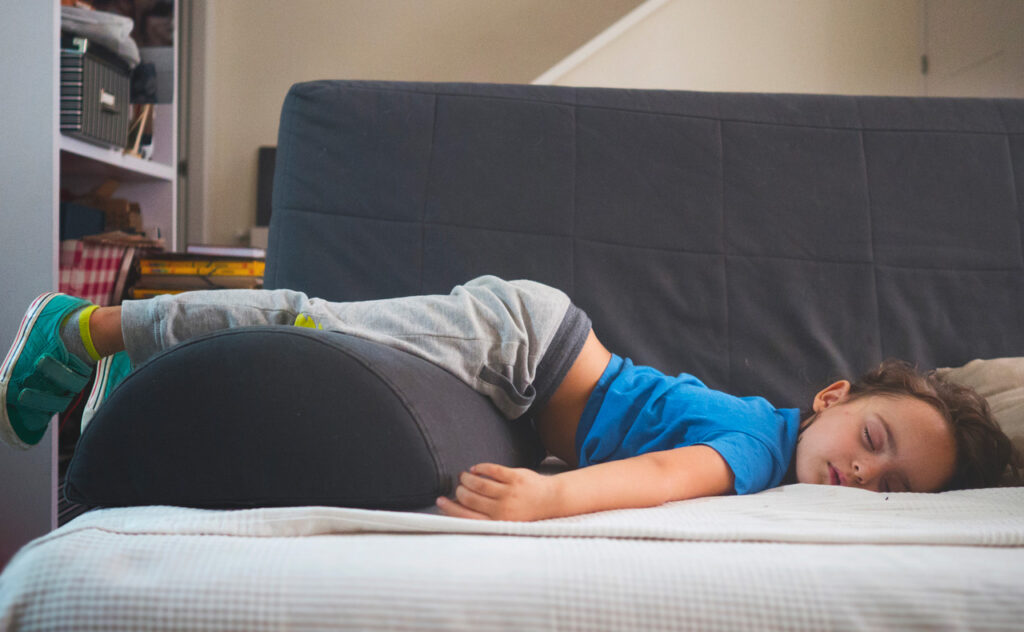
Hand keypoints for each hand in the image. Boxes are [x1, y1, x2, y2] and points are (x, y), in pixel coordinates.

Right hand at [436, 463, 558, 520]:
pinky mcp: (516, 477)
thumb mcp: (504, 520)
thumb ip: (483, 515)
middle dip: (459, 491)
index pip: (467, 516)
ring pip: (479, 483)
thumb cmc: (524, 511)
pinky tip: (475, 468)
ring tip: (463, 476)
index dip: (450, 508)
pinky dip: (480, 468)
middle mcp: (503, 509)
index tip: (440, 500)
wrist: (550, 501)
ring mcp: (511, 493)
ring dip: (467, 478)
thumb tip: (457, 506)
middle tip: (457, 487)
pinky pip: (492, 470)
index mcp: (498, 523)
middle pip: (470, 497)